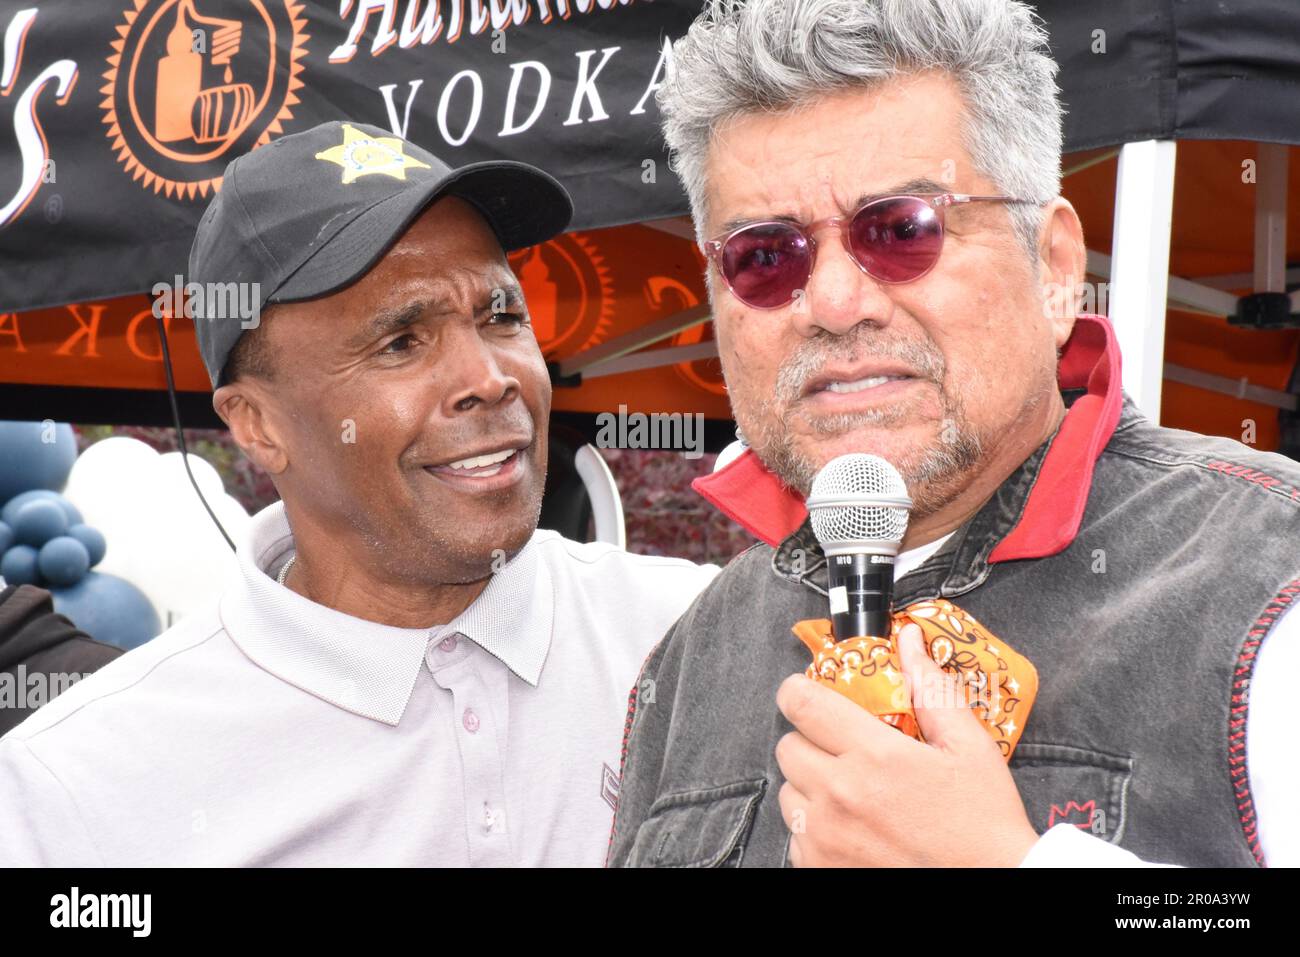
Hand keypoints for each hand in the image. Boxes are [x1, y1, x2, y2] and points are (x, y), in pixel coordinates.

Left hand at [775, 622, 1038, 866]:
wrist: (995, 883)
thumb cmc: (983, 822)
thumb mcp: (970, 747)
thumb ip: (932, 690)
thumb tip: (909, 643)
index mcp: (874, 755)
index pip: (802, 704)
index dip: (797, 691)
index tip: (803, 692)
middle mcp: (840, 794)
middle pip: (788, 748)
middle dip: (810, 742)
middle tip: (842, 751)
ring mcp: (825, 836)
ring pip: (788, 793)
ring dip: (810, 787)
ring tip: (852, 794)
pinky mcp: (819, 868)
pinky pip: (795, 836)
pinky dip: (814, 829)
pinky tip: (852, 829)